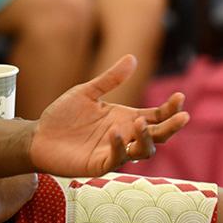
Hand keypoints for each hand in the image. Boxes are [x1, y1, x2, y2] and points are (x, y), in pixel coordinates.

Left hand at [28, 56, 189, 176]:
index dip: (170, 109)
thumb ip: (110, 79)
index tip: (180, 96)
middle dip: (172, 126)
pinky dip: (119, 146)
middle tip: (183, 116)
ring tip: (141, 122)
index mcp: (126, 118)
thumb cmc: (63, 116)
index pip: (156, 115)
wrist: (38, 136)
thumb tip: (132, 57)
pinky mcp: (100, 164)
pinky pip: (117, 159)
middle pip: (158, 135)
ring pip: (143, 151)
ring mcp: (114, 151)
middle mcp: (125, 135)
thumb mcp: (87, 92)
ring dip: (146, 138)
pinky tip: (114, 132)